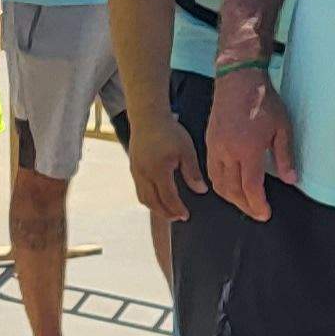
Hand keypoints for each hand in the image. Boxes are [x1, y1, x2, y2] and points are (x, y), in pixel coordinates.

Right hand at [126, 106, 204, 224]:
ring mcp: (136, 172)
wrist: (147, 117)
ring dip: (155, 208)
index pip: (168, 197)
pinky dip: (148, 198)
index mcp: (158, 171)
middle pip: (153, 202)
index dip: (177, 209)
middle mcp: (144, 174)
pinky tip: (157, 197)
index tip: (186, 216)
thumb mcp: (186, 150)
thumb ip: (193, 172)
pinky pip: (139, 190)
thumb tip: (201, 190)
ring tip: (168, 212)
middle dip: (166, 213)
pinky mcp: (133, 168)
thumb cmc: (169, 131)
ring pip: (144, 198)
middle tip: (177, 218)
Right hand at [203, 69, 293, 220]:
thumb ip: (285, 156)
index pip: (250, 187)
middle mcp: (227, 152)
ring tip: (245, 203)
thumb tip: (291, 180)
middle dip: (245, 206)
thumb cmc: (263, 101)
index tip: (265, 214)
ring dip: (231, 198)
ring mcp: (215, 147)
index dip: (257, 204)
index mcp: (247, 149)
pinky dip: (220, 184)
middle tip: (258, 213)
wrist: (238, 79)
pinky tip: (230, 186)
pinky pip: (211, 171)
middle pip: (232, 190)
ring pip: (218, 183)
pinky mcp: (209, 142)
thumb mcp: (282, 128)